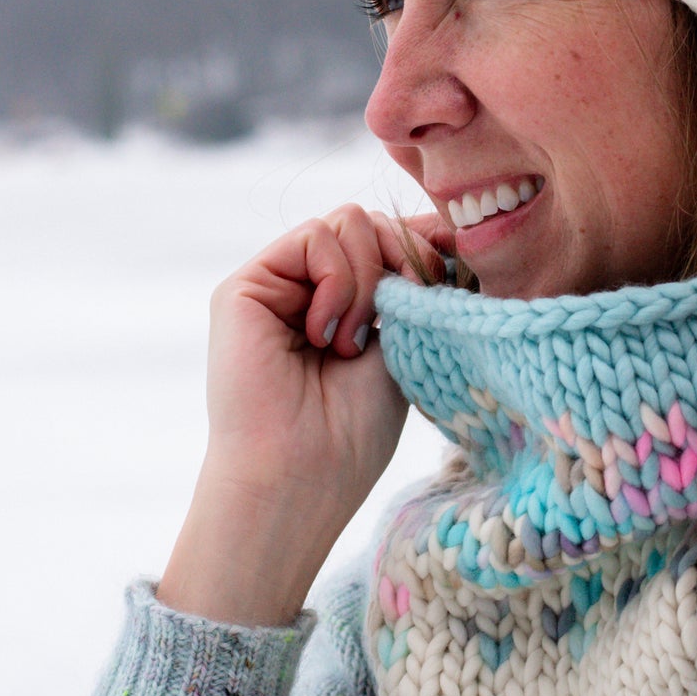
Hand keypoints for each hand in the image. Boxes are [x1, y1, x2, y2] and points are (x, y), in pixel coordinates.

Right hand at [157, 206, 450, 626]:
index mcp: (346, 302)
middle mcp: (308, 287)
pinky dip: (339, 280)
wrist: (303, 475)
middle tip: (400, 317)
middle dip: (403, 259)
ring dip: (369, 279)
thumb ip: (413, 283)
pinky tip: (328, 334)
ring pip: (348, 220)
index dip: (426, 241)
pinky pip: (315, 236)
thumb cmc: (354, 431)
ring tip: (353, 342)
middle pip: (372, 220)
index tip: (451, 272)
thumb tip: (444, 228)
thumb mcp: (404, 342)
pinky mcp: (245, 286)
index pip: (390, 235)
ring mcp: (275, 284)